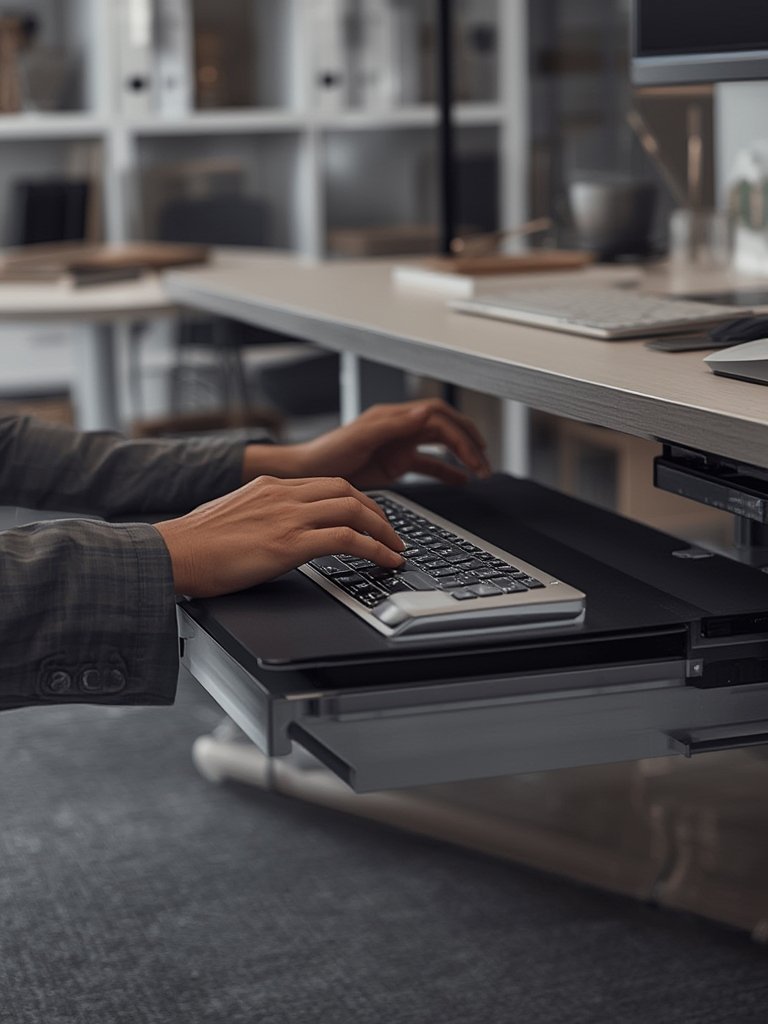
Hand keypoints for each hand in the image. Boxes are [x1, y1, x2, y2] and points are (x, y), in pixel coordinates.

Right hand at [154, 475, 404, 597]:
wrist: (171, 553)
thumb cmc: (193, 544)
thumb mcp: (232, 516)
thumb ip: (261, 516)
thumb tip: (274, 533)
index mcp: (270, 486)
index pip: (327, 484)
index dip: (356, 500)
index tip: (369, 516)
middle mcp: (282, 494)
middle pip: (347, 491)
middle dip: (377, 512)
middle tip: (391, 533)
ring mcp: (287, 516)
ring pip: (354, 509)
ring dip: (383, 530)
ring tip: (395, 549)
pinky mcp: (288, 543)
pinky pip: (346, 539)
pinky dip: (374, 548)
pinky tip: (385, 561)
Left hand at [250, 399, 490, 489]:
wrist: (307, 473)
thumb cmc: (327, 452)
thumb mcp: (361, 437)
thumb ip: (394, 425)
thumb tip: (425, 413)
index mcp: (394, 417)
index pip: (437, 417)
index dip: (459, 431)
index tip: (474, 450)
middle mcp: (400, 427)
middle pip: (446, 428)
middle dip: (469, 442)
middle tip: (485, 462)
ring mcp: (399, 445)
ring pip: (441, 445)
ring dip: (462, 456)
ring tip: (481, 471)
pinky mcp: (395, 463)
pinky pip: (428, 464)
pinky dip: (446, 471)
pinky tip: (462, 480)